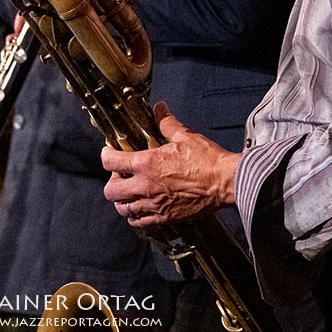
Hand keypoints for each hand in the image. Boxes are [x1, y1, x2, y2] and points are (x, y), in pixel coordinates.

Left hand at [101, 102, 241, 228]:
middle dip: (112, 181)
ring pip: (123, 208)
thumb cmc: (207, 161)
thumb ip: (166, 123)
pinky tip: (140, 208)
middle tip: (121, 175)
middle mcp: (145, 186)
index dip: (106, 155)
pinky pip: (139, 222)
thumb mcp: (184, 136)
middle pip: (111, 191)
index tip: (109, 152)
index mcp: (146, 164)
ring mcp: (153, 204)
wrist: (225, 183)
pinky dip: (135, 216)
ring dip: (122, 200)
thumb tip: (160, 109)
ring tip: (129, 192)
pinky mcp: (164, 218)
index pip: (110, 162)